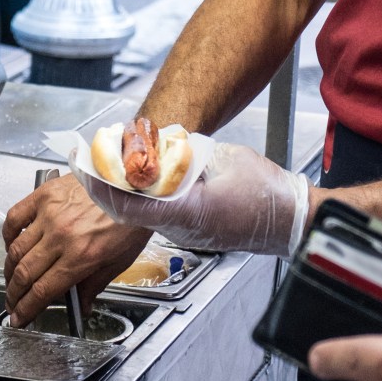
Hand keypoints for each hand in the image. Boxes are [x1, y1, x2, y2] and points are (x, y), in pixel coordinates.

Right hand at [2, 173, 151, 327]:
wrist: (135, 184)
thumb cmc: (132, 218)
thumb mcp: (120, 260)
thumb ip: (95, 285)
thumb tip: (83, 307)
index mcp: (82, 257)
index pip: (43, 290)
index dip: (26, 309)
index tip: (19, 317)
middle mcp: (61, 237)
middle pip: (24, 274)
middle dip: (13, 294)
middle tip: (11, 303)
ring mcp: (49, 215)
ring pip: (15, 250)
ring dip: (9, 270)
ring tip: (10, 279)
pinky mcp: (44, 196)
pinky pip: (14, 218)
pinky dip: (8, 234)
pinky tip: (11, 244)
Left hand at [85, 142, 309, 256]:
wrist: (293, 221)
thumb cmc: (269, 196)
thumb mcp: (226, 161)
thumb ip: (188, 155)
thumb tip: (159, 149)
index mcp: (188, 212)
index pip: (133, 205)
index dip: (105, 187)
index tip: (88, 169)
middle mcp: (181, 227)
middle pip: (129, 209)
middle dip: (105, 185)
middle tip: (87, 161)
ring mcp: (183, 231)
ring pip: (139, 212)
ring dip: (121, 189)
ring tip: (105, 163)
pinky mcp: (188, 228)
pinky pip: (155, 213)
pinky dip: (140, 195)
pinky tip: (134, 177)